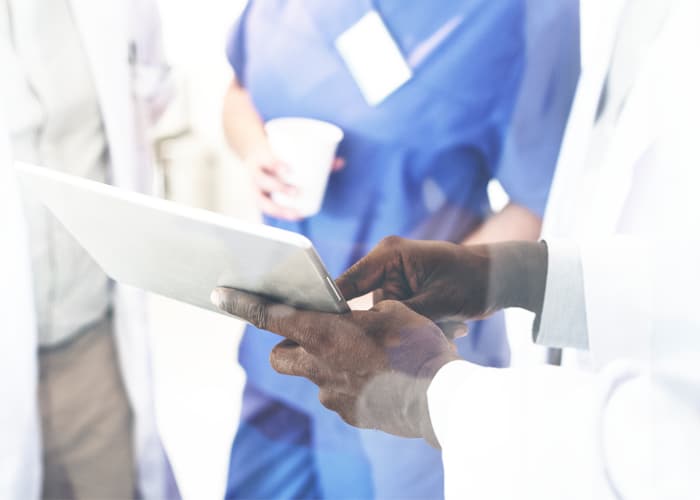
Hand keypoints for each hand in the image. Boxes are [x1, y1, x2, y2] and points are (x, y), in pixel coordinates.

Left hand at [211, 288, 460, 447]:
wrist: (439, 397)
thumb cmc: (417, 346)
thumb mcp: (390, 311)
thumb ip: (359, 314)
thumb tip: (350, 321)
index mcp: (324, 333)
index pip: (269, 316)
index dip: (242, 304)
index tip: (221, 295)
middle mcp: (318, 366)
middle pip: (280, 355)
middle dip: (289, 345)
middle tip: (316, 336)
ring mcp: (332, 395)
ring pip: (313, 376)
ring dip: (325, 365)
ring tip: (362, 359)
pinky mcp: (350, 414)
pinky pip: (338, 395)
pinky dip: (349, 384)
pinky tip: (377, 378)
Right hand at [245, 146, 344, 220]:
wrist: (254, 154)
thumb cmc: (277, 152)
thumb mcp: (290, 149)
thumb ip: (316, 154)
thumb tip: (341, 162)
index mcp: (261, 157)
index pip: (266, 160)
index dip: (276, 164)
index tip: (289, 169)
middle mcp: (254, 173)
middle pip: (262, 181)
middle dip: (278, 187)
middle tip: (296, 191)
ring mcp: (255, 188)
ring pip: (261, 200)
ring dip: (277, 209)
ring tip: (296, 213)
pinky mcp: (259, 198)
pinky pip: (266, 209)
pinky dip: (279, 215)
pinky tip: (292, 218)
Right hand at [337, 236, 547, 322]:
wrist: (501, 278)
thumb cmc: (473, 280)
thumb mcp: (438, 302)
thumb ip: (402, 317)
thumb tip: (373, 336)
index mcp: (389, 255)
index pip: (347, 283)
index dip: (332, 308)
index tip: (318, 332)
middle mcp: (387, 265)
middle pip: (366, 307)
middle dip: (391, 326)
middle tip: (425, 334)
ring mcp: (396, 280)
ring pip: (386, 318)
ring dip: (413, 330)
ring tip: (450, 328)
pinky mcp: (405, 294)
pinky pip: (400, 319)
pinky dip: (420, 329)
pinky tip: (452, 327)